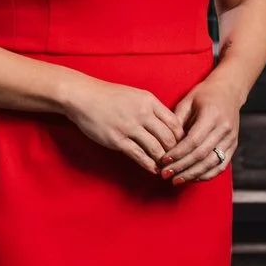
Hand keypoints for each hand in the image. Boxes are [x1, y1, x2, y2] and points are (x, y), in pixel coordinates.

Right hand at [60, 75, 183, 176]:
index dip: (181, 137)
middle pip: (168, 137)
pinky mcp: (117, 140)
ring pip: (156, 149)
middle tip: (177, 160)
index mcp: (149, 101)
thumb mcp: (135, 95)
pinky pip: (139, 156)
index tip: (182, 145)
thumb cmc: (109, 96)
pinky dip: (149, 165)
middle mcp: (142, 113)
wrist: (83, 96)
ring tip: (167, 167)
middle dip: (175, 152)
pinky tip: (153, 170)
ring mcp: (129, 127)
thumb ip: (152, 109)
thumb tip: (167, 125)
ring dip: (163, 161)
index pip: (174, 122)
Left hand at [160, 74, 247, 183]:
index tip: (163, 161)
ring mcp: (231, 138)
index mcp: (212, 115)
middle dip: (182, 167)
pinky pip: (221, 165)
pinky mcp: (233, 145)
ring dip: (193, 174)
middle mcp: (224, 128)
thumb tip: (165, 144)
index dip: (178, 153)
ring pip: (212, 163)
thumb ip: (176, 122)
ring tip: (176, 180)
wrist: (229, 91)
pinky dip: (206, 174)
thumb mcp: (187, 102)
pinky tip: (193, 178)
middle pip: (202, 154)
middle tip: (165, 174)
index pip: (193, 140)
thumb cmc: (204, 95)